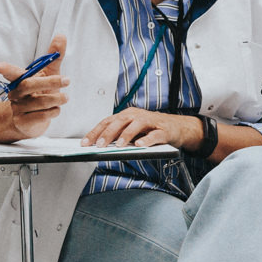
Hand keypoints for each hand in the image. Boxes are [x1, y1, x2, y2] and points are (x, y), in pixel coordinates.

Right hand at [0, 37, 69, 137]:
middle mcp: (16, 93)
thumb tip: (61, 36)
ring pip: (38, 102)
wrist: (31, 121)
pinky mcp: (24, 122)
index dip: (6, 69)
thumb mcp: (48, 73)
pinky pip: (40, 116)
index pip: (12, 73)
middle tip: (67, 80)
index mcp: (20, 80)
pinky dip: (53, 111)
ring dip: (56, 98)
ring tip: (65, 97)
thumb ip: (54, 56)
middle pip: (28, 85)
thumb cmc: (40, 93)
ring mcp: (18, 108)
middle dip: (49, 82)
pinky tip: (56, 109)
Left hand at [83, 107, 197, 149]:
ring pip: (136, 126)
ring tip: (118, 146)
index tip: (84, 143)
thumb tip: (99, 145)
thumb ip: (118, 136)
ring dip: (126, 136)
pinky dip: (147, 140)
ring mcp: (151, 122)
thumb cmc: (151, 129)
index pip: (107, 122)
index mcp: (127, 115)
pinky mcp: (163, 130)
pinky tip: (140, 145)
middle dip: (107, 134)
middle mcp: (137, 116)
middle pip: (119, 122)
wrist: (177, 127)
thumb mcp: (132, 131)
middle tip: (98, 145)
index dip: (95, 132)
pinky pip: (154, 135)